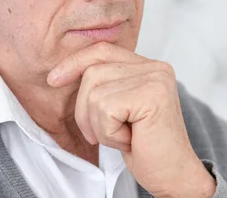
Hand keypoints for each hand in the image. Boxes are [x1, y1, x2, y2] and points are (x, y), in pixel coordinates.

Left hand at [47, 42, 215, 197]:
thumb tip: (63, 72)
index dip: (74, 62)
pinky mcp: (152, 95)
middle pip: (93, 72)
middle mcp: (156, 67)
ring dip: (100, 125)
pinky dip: (109, 133)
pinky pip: (105, 109)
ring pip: (95, 93)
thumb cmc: (145, 146)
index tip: (54, 79)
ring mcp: (156, 79)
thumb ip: (105, 84)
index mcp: (149, 66)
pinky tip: (130, 140)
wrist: (172, 175)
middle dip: (86, 109)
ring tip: (124, 136)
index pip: (102, 51)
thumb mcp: (119, 108)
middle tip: (108, 133)